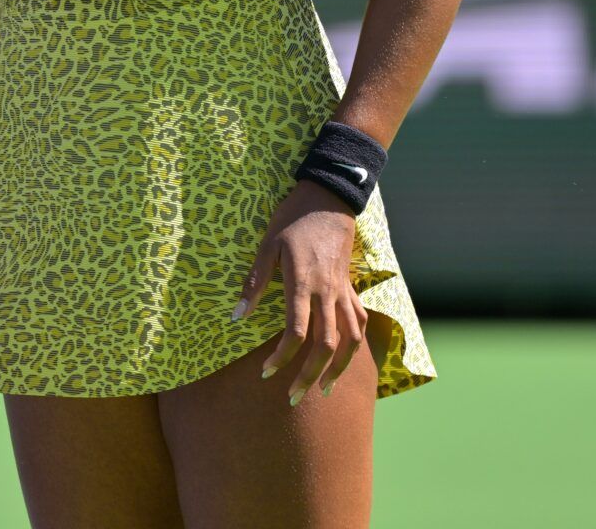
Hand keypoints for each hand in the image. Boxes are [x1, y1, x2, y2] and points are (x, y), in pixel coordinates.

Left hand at [233, 180, 368, 405]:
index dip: (281, 358)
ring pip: (350, 340)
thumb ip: (254, 283)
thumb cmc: (293, 220)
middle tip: (293, 398)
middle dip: (309, 376)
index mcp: (303, 283)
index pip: (296, 332)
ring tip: (322, 390)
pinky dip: (354, 345)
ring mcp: (343, 291)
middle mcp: (327, 292)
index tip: (266, 374)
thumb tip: (236, 317)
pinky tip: (344, 358)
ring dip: (338, 369)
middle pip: (326, 346)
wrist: (329, 197)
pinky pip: (359, 323)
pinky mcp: (351, 288)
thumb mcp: (267, 246)